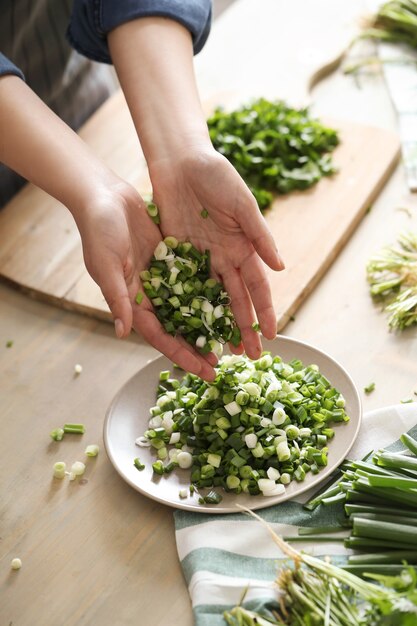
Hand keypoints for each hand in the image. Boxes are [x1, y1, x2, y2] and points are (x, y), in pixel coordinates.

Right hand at [75, 181, 216, 379]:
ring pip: (187, 307)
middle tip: (221, 363)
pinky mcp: (170, 258)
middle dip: (196, 347)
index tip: (203, 371)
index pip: (160, 336)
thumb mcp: (107, 264)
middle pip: (176, 327)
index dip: (182, 355)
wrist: (104, 195)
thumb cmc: (99, 229)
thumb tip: (122, 333)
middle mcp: (147, 293)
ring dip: (205, 322)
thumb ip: (117, 297)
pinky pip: (192, 279)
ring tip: (227, 338)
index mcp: (131, 300)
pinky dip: (207, 291)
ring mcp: (160, 277)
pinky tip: (227, 300)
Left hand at [149, 146, 284, 359]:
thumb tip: (280, 268)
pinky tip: (190, 328)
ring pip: (211, 299)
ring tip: (223, 350)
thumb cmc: (216, 175)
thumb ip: (259, 235)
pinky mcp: (177, 255)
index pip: (257, 287)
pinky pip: (184, 285)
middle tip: (249, 356)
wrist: (179, 160)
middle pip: (236, 300)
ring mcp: (200, 258)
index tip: (273, 336)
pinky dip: (188, 306)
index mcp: (243, 246)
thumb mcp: (242, 204)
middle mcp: (224, 257)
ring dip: (218, 324)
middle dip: (244, 327)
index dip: (266, 311)